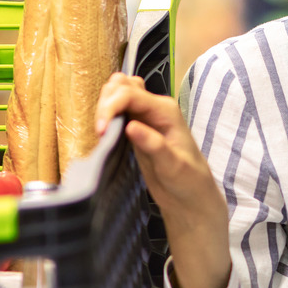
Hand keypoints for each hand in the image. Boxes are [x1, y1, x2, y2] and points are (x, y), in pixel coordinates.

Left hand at [96, 73, 229, 287]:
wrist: (192, 201)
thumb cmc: (169, 172)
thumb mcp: (145, 140)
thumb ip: (131, 114)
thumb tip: (111, 89)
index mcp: (154, 109)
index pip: (121, 88)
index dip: (104, 100)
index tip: (96, 125)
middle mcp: (160, 112)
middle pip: (123, 86)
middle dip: (105, 101)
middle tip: (100, 126)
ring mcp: (168, 131)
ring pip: (134, 97)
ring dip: (114, 105)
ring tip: (106, 128)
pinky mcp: (172, 159)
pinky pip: (155, 140)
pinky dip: (144, 136)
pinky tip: (133, 131)